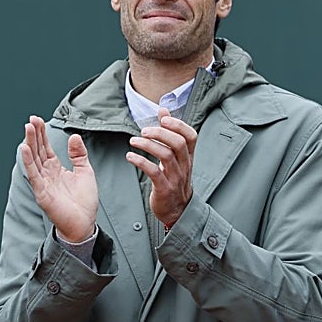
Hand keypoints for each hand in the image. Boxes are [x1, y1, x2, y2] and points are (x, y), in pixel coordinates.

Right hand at [20, 116, 97, 242]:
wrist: (84, 222)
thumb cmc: (84, 201)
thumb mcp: (85, 172)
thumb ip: (79, 155)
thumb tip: (75, 136)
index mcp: (56, 168)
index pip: (46, 148)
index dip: (42, 134)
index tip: (38, 120)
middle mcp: (47, 173)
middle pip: (38, 150)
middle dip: (34, 135)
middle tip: (31, 119)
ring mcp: (43, 182)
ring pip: (34, 159)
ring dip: (30, 143)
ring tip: (28, 129)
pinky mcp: (42, 192)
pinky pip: (34, 174)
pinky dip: (29, 162)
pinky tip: (25, 149)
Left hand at [126, 107, 195, 226]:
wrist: (177, 210)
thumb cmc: (174, 180)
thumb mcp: (175, 157)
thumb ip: (169, 133)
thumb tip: (163, 110)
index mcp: (188, 157)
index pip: (191, 136)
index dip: (179, 125)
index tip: (164, 118)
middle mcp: (184, 166)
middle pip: (178, 144)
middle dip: (160, 133)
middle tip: (144, 131)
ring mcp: (175, 177)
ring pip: (166, 156)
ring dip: (147, 146)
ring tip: (133, 142)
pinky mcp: (164, 188)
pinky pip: (154, 172)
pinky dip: (141, 162)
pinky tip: (130, 156)